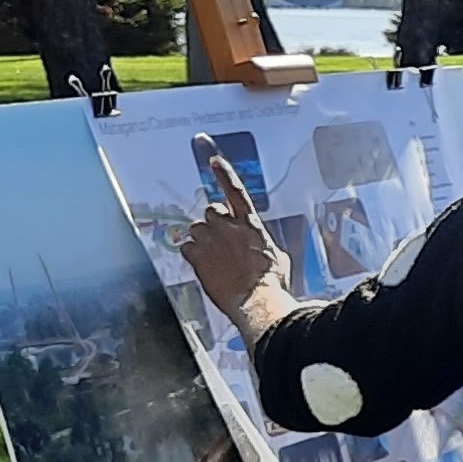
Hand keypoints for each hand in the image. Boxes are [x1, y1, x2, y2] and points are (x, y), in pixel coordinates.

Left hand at [172, 146, 293, 344]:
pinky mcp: (196, 256)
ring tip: (213, 258)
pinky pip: (186, 247)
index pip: (235, 191)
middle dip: (213, 222)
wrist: (257, 301)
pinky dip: (192, 255)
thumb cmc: (271, 281)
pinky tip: (204, 266)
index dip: (224, 174)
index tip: (214, 160)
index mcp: (250, 224)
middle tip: (219, 240)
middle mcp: (228, 227)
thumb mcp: (276, 255)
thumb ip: (260, 242)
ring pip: (196, 229)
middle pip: (210, 211)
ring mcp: (211, 240)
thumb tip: (258, 245)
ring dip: (202, 239)